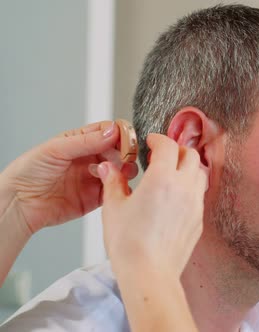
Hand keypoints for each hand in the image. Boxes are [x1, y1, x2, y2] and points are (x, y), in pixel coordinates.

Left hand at [0, 121, 138, 233]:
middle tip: (126, 158)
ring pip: (120, 170)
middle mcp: (88, 158)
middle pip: (118, 151)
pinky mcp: (95, 198)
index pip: (106, 132)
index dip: (119, 134)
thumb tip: (112, 131)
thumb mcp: (56, 149)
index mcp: (79, 141)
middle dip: (125, 153)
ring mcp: (93, 178)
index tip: (127, 139)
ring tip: (118, 172)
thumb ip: (86, 141)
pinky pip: (114, 191)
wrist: (19, 204)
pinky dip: (119, 188)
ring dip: (124, 170)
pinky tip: (114, 185)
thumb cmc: (28, 172)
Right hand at [98, 134, 207, 277]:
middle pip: (191, 155)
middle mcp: (184, 188)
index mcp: (162, 179)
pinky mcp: (199, 220)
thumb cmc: (130, 244)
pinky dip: (190, 187)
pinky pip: (200, 194)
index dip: (159, 139)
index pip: (168, 145)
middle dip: (177, 150)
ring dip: (187, 167)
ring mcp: (195, 204)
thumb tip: (109, 168)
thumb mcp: (114, 208)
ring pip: (200, 173)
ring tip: (171, 173)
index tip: (152, 141)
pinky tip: (175, 196)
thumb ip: (113, 182)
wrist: (150, 273)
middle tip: (162, 155)